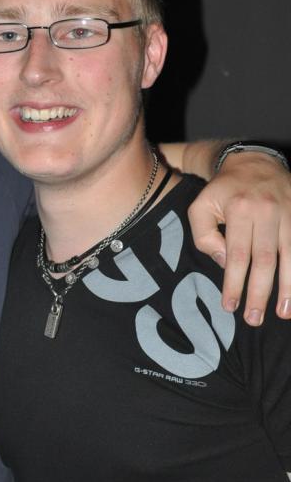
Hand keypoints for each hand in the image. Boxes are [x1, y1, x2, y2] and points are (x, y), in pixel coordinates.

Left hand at [188, 152, 290, 324]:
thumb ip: (204, 236)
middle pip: (266, 260)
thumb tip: (224, 262)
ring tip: (284, 314)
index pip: (238, 255)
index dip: (234, 283)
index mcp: (240, 210)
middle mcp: (268, 212)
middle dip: (260, 293)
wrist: (254, 162)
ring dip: (288, 288)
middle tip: (253, 319)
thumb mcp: (200, 207)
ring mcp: (290, 213)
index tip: (230, 306)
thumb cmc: (222, 191)